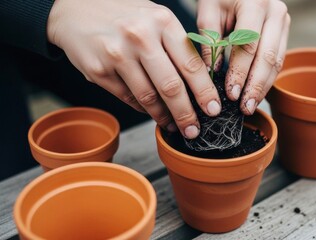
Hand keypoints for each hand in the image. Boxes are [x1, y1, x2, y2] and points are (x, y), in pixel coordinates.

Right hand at [47, 0, 221, 138]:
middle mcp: (140, 37)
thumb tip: (200, 81)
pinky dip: (144, 109)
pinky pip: (129, 98)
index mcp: (162, 21)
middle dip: (187, 114)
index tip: (214, 108)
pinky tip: (152, 112)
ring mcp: (117, 54)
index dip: (205, 91)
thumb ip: (176, 45)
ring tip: (173, 124)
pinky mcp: (99, 71)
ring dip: (164, 116)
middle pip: (171, 86)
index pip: (191, 64)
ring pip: (149, 97)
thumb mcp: (155, 18)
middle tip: (194, 129)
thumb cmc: (123, 14)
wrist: (75, 8)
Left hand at [197, 0, 289, 114]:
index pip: (248, 45)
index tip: (231, 94)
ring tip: (250, 105)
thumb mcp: (208, 13)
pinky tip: (256, 92)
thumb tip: (213, 77)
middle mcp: (275, 12)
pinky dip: (267, 78)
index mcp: (254, 3)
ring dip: (264, 86)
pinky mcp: (284, 30)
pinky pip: (278, 58)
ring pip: (277, 61)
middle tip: (245, 107)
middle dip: (256, 86)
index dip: (240, 73)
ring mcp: (283, 21)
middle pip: (268, 57)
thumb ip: (211, 43)